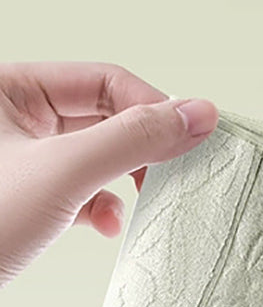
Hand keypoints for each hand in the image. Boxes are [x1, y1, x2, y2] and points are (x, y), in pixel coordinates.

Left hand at [0, 60, 217, 288]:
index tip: (194, 139)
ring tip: (146, 201)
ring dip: (125, 181)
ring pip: (94, 156)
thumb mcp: (63, 174)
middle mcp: (10, 117)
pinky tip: (109, 225)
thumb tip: (198, 114)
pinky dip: (102, 207)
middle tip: (175, 172)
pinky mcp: (22, 199)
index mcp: (7, 88)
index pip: (104, 81)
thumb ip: (133, 140)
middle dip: (141, 149)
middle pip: (103, 116)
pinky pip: (77, 190)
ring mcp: (17, 159)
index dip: (152, 108)